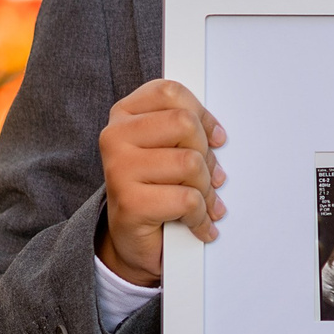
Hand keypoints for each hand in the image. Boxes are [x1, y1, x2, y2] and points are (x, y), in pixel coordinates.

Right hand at [96, 79, 227, 287]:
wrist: (132, 241)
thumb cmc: (154, 189)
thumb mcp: (167, 149)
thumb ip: (185, 130)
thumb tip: (218, 137)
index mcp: (124, 115)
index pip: (170, 93)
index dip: (202, 116)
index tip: (214, 139)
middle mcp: (115, 137)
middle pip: (184, 124)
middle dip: (206, 155)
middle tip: (205, 177)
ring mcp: (118, 169)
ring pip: (190, 163)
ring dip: (205, 190)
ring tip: (200, 202)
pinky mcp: (130, 202)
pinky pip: (187, 199)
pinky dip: (200, 216)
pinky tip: (195, 223)